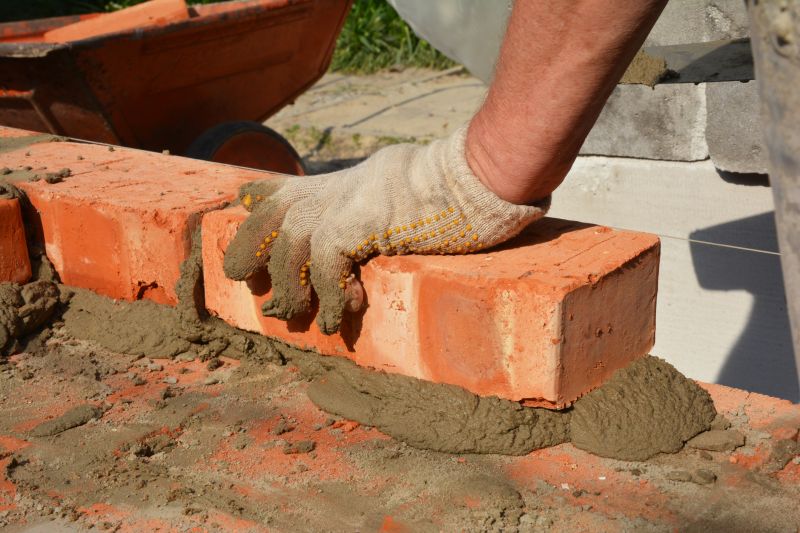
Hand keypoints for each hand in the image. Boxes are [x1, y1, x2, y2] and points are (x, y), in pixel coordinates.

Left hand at [223, 127, 548, 333]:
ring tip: (303, 317)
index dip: (256, 199)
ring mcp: (337, 205)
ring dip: (294, 291)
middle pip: (265, 217)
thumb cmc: (445, 188)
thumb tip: (357, 232)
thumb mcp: (390, 187)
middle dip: (248, 248)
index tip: (242, 204)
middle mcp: (328, 191)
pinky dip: (328, 297)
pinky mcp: (352, 225)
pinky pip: (324, 270)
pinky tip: (338, 315)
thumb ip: (364, 204)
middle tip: (247, 282)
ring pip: (289, 253)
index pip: (280, 187)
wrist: (468, 178)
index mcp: (336, 183)